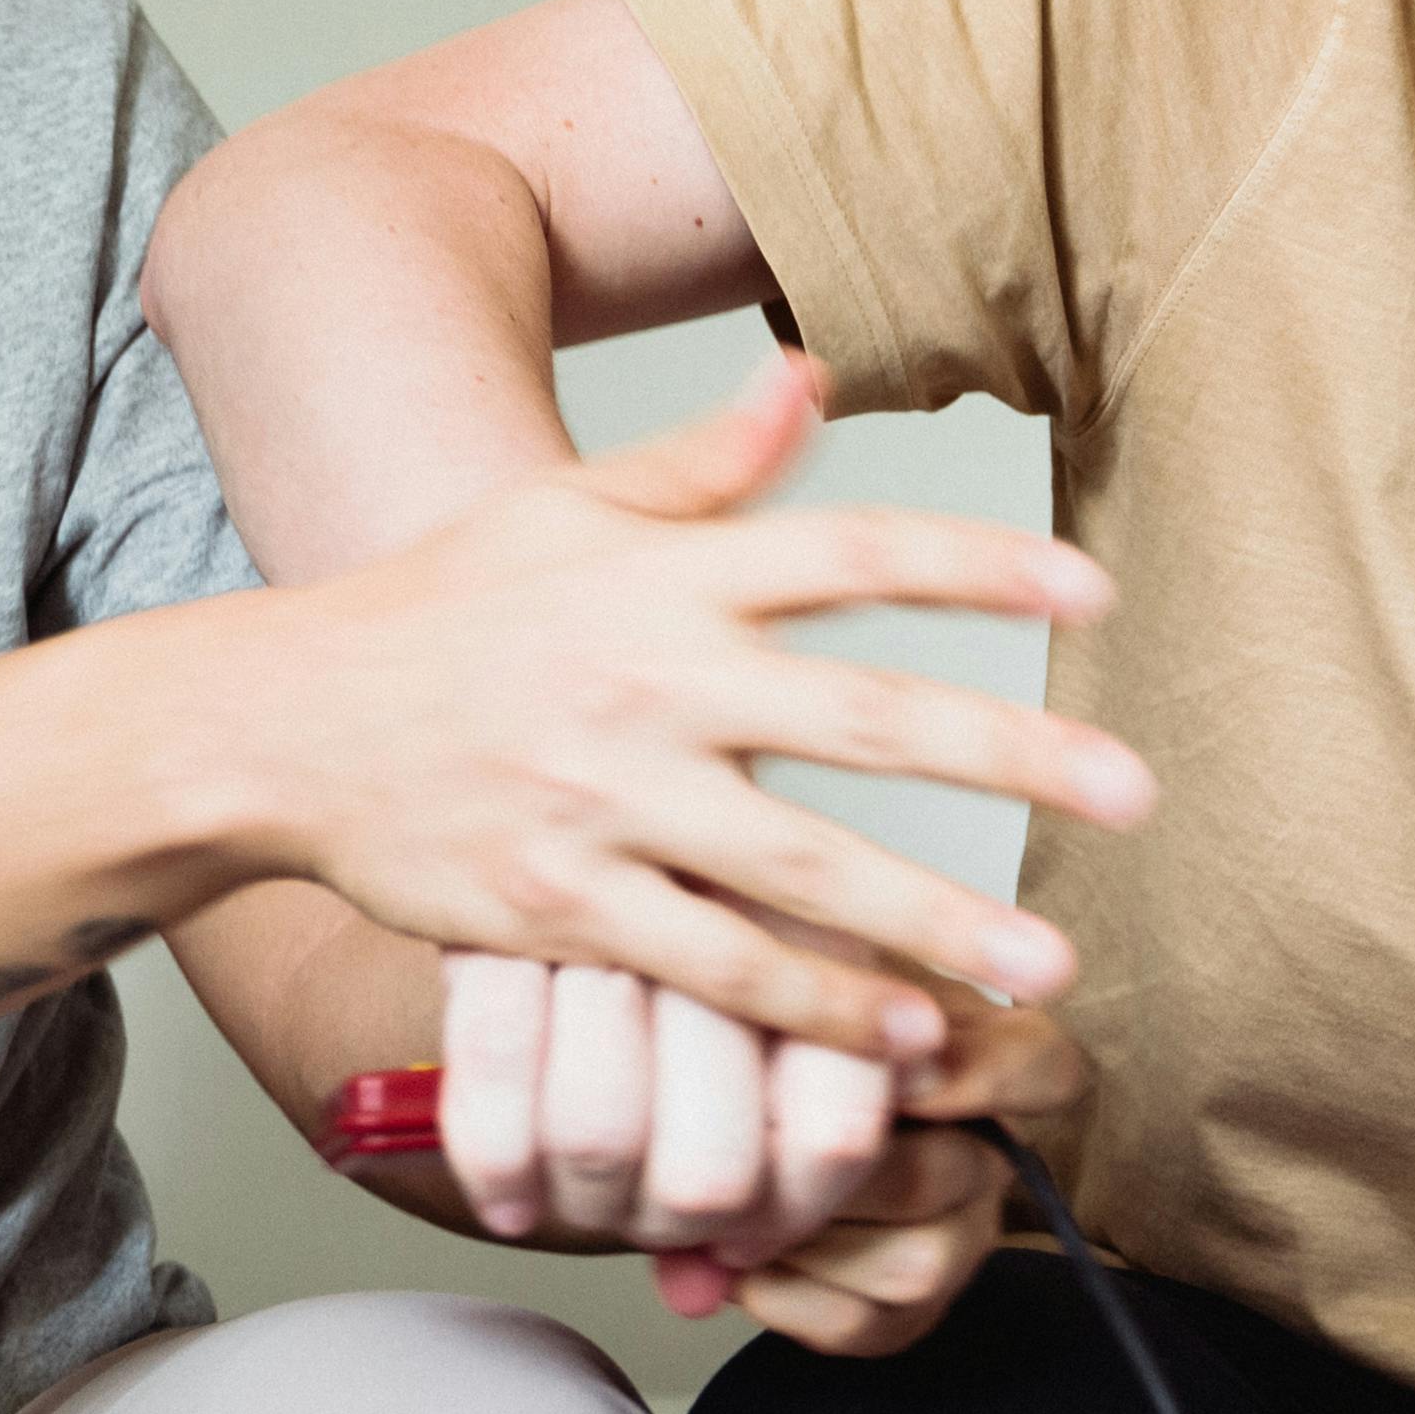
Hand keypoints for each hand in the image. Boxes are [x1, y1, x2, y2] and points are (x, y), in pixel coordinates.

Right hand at [248, 352, 1141, 1061]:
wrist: (278, 725)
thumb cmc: (437, 609)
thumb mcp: (560, 507)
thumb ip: (703, 460)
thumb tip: (811, 372)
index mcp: (661, 575)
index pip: (849, 553)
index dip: (977, 568)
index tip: (1095, 596)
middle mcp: (646, 679)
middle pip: (861, 714)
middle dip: (1009, 757)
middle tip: (1137, 798)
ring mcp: (604, 801)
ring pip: (799, 868)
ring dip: (934, 923)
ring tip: (1048, 970)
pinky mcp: (560, 907)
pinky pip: (710, 967)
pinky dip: (811, 1008)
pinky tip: (906, 1041)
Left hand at [436, 950, 1083, 1358]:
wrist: (720, 1120)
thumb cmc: (759, 1033)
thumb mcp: (772, 988)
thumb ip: (772, 1000)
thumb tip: (763, 1010)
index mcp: (976, 1051)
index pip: (1041, 1066)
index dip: (982, 1076)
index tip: (904, 1074)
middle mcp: (983, 1148)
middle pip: (955, 1171)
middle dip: (838, 1169)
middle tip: (749, 1150)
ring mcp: (954, 1234)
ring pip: (915, 1260)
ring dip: (803, 1241)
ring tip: (723, 1218)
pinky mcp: (910, 1311)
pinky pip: (870, 1324)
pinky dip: (786, 1298)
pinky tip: (732, 1267)